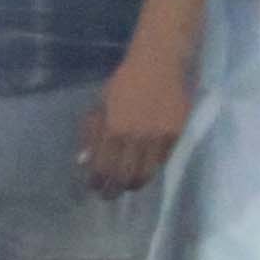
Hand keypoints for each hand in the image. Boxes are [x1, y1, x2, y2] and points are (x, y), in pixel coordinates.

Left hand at [80, 49, 187, 194]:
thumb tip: (83, 161)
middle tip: (108, 195)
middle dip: (114, 190)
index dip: (97, 181)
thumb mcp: (101, 104)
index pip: (103, 166)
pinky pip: (162, 161)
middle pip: (124, 176)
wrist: (159, 64)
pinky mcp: (176, 135)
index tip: (93, 187)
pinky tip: (144, 170)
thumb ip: (91, 133)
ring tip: (127, 186)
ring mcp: (158, 137)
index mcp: (114, 128)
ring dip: (134, 184)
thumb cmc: (125, 82)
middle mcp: (136, 137)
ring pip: (146, 173)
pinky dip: (151, 168)